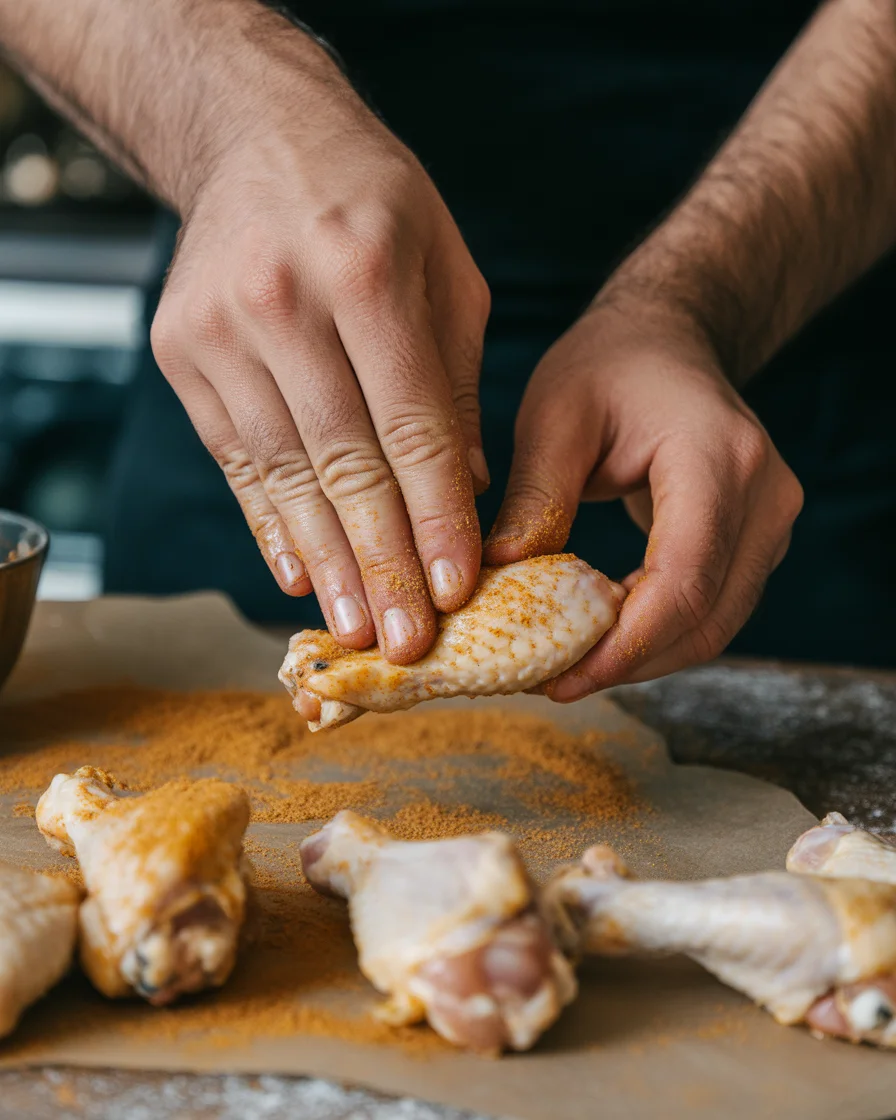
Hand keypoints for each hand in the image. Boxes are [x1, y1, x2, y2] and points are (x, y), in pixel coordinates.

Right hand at [150, 39, 488, 663]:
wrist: (257, 137)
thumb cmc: (378, 204)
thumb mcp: (447, 273)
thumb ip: (456, 384)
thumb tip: (467, 493)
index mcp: (367, 270)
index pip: (410, 425)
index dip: (435, 516)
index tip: (456, 590)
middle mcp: (284, 300)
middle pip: (343, 462)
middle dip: (381, 562)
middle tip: (406, 641)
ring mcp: (220, 328)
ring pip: (283, 473)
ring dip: (324, 560)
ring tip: (355, 629)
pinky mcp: (180, 351)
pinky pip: (233, 458)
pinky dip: (269, 521)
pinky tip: (299, 573)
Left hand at [483, 298, 802, 696]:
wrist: (669, 338)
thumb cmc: (609, 365)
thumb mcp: (554, 416)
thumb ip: (535, 498)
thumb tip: (500, 581)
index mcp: (718, 457)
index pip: (684, 580)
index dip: (625, 645)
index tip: (561, 677)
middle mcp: (765, 494)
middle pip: (707, 618)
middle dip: (629, 664)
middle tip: (552, 682)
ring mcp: (771, 520)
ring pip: (715, 625)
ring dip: (643, 657)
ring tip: (568, 666)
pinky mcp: (756, 539)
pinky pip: (713, 607)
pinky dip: (658, 633)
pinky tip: (600, 637)